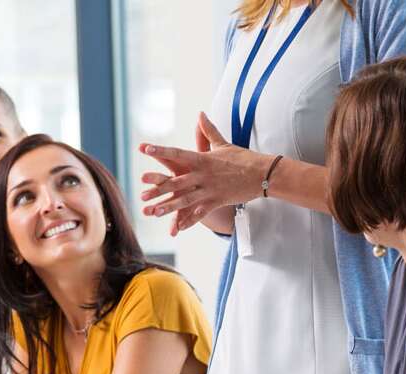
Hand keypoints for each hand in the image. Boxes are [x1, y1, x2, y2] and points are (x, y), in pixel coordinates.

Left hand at [138, 112, 274, 234]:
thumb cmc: (243, 157)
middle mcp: (203, 174)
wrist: (263, 173)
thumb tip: (200, 114)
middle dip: (159, 189)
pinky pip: (201, 213)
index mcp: (203, 159)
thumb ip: (208, 131)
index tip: (145, 149)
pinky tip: (178, 228)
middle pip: (177, 182)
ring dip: (169, 207)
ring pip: (185, 199)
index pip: (178, 153)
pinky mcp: (217, 201)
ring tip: (153, 213)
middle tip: (142, 194)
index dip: (161, 151)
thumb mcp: (223, 144)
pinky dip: (190, 220)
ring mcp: (210, 189)